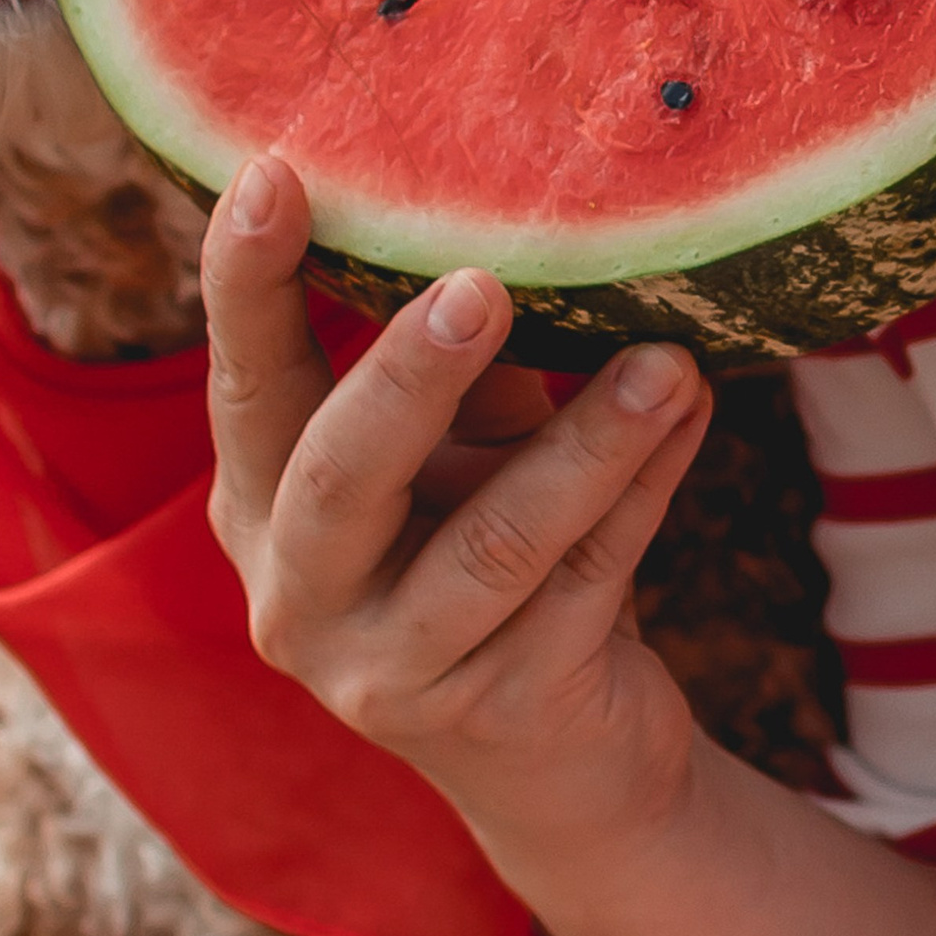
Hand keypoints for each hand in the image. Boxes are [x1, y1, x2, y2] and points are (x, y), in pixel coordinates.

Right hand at [199, 154, 711, 877]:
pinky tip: (690, 417)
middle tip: (479, 285)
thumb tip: (507, 225)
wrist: (562, 763)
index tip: (272, 172)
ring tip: (666, 363)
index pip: (245, 385)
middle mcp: (300, 600)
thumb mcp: (452, 457)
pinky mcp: (505, 714)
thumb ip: (454, 370)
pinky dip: (645, 491)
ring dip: (588, 443)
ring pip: (497, 545)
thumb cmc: (486, 554)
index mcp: (263, 509)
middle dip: (411, 377)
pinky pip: (589, 583)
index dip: (248, 283)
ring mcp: (396, 673)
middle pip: (342, 481)